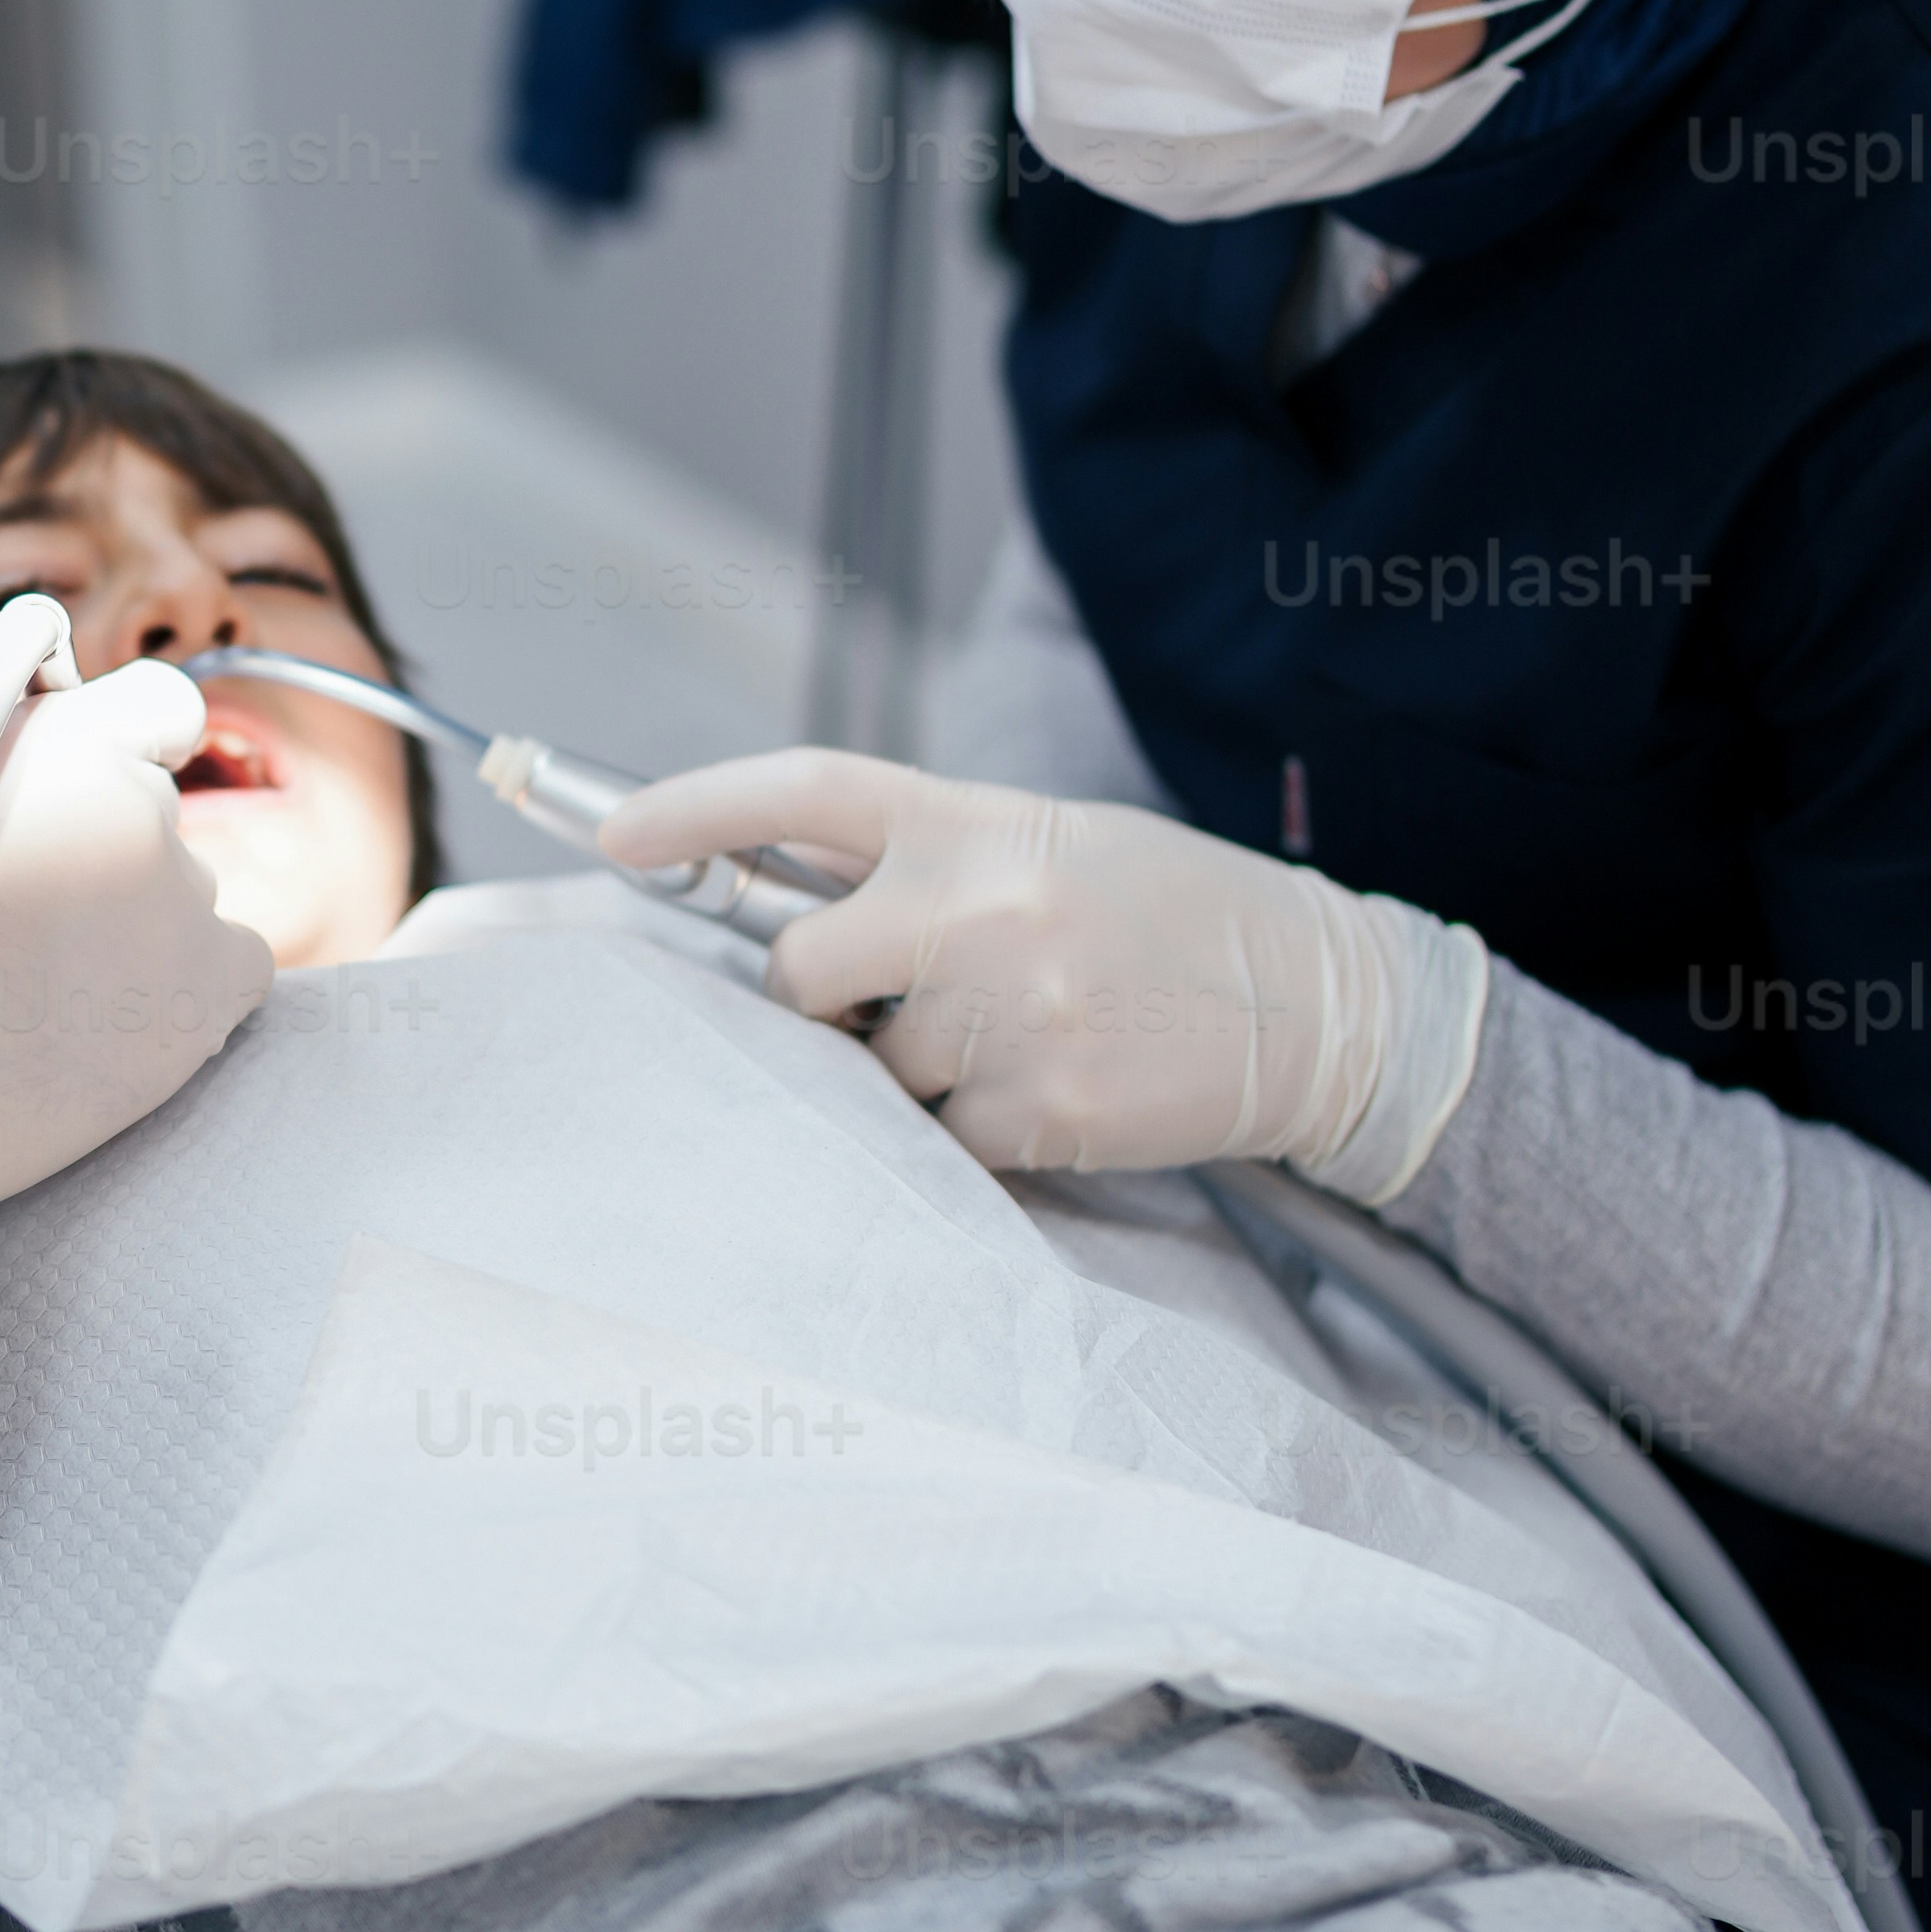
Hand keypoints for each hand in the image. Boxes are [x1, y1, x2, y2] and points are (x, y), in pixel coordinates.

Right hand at [0, 652, 272, 1246]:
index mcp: (65, 742)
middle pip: (158, 815)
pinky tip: (101, 1025)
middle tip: (26, 927)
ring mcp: (182, 903)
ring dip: (133, 933)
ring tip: (34, 995)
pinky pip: (231, 972)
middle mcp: (138, 806)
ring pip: (184, 901)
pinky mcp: (207, 996)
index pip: (165, 705)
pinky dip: (182, 995)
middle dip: (105, 855)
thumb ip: (14, 744)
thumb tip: (70, 707)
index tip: (110, 786)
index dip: (138, 744)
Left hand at [595, 744, 1483, 1197]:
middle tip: (887, 1002)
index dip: (690, 809)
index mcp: (975, 821)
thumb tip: (791, 916)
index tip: (612, 835)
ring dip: (920, 1071)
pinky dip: (976, 1130)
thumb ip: (926, 868)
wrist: (1318, 998)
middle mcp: (979, 908)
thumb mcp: (1048, 845)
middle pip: (799, 968)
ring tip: (1026, 1037)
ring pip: (875, 1068)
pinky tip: (1055, 1089)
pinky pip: (942, 1138)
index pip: (799, 793)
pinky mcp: (1041, 1108)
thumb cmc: (1166, 915)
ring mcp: (1008, 1013)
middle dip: (819, 999)